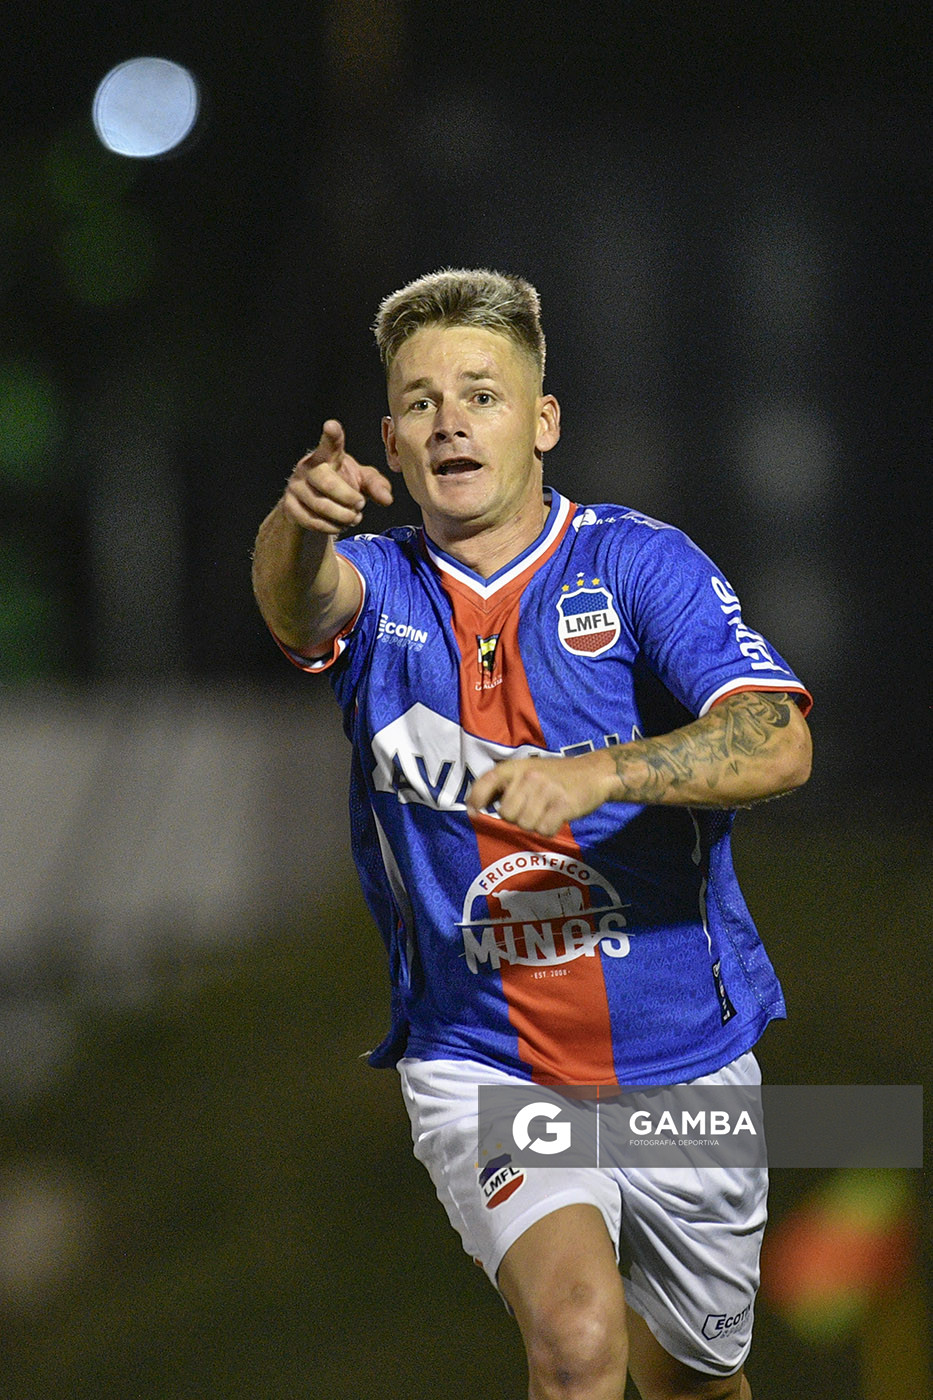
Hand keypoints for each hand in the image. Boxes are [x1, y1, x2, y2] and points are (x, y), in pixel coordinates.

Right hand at [282, 420, 392, 535]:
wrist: (311, 503)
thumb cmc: (340, 483)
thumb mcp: (361, 480)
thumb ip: (376, 485)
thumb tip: (387, 499)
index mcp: (327, 455)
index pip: (330, 443)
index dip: (332, 435)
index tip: (331, 425)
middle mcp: (308, 467)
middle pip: (327, 483)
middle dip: (348, 498)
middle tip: (361, 504)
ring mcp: (296, 486)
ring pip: (321, 505)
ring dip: (343, 516)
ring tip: (353, 517)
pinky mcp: (289, 506)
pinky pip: (312, 521)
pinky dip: (331, 527)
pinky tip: (339, 525)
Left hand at [466, 753, 613, 837]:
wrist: (594, 773)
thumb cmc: (555, 776)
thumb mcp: (527, 771)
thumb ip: (503, 786)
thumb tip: (472, 807)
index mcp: (517, 767)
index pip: (487, 780)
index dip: (476, 799)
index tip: (474, 813)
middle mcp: (530, 776)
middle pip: (506, 814)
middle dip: (516, 818)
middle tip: (531, 810)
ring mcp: (547, 790)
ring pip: (525, 825)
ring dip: (534, 825)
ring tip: (545, 812)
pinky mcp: (563, 805)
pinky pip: (544, 830)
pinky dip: (549, 830)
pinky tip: (556, 818)